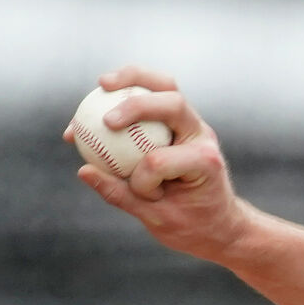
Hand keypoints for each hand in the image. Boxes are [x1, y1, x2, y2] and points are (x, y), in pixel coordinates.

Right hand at [64, 67, 254, 262]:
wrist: (219, 224)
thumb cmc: (192, 226)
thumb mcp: (158, 219)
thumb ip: (120, 195)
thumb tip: (84, 170)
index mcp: (204, 161)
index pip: (160, 160)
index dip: (141, 180)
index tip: (143, 197)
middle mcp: (202, 135)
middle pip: (173, 101)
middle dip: (137, 103)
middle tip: (106, 117)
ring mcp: (192, 125)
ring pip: (167, 88)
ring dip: (134, 79)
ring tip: (102, 83)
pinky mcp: (178, 123)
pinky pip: (153, 100)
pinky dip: (127, 96)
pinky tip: (97, 100)